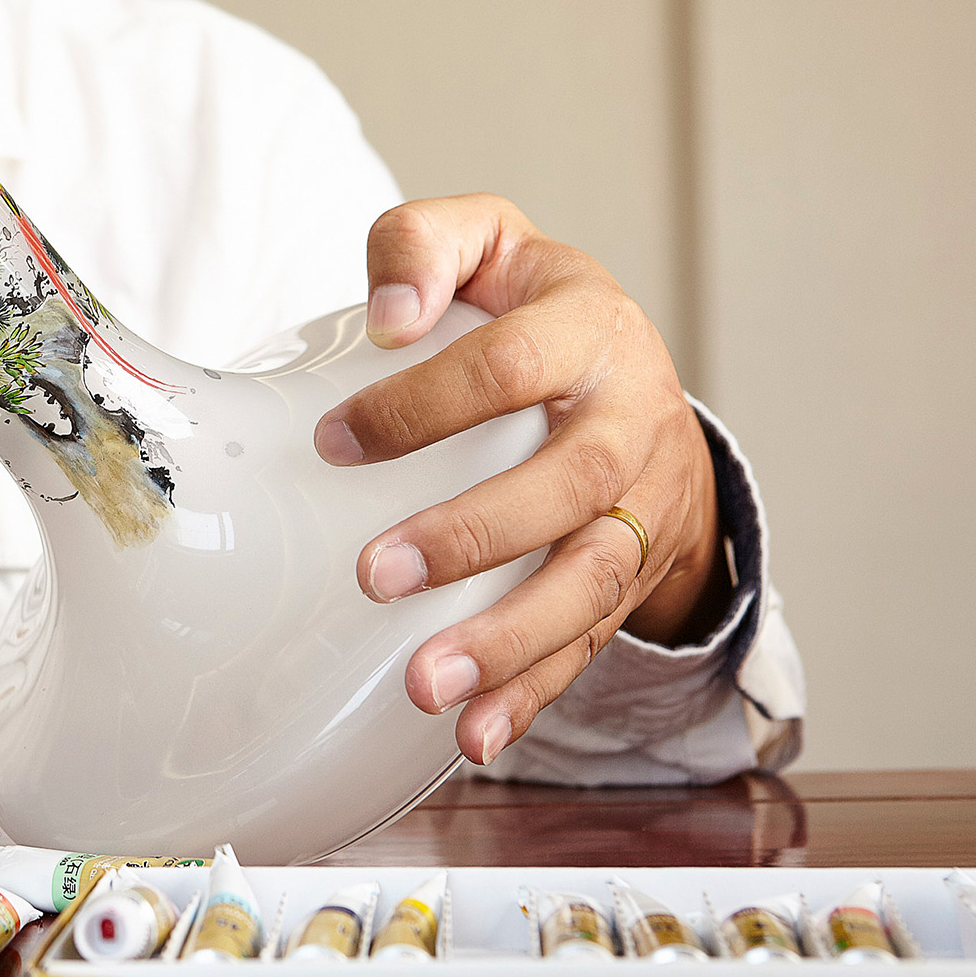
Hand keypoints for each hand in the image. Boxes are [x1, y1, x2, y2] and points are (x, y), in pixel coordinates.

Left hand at [313, 194, 732, 766]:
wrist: (635, 375)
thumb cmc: (531, 307)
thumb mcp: (486, 242)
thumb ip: (422, 244)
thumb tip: (387, 315)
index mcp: (591, 331)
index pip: (513, 366)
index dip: (424, 403)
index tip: (335, 442)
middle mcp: (630, 421)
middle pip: (570, 487)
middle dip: (475, 537)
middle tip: (377, 574)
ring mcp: (641, 507)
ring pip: (592, 582)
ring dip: (511, 641)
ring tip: (426, 685)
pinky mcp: (631, 575)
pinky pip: (591, 643)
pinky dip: (535, 694)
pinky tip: (474, 734)